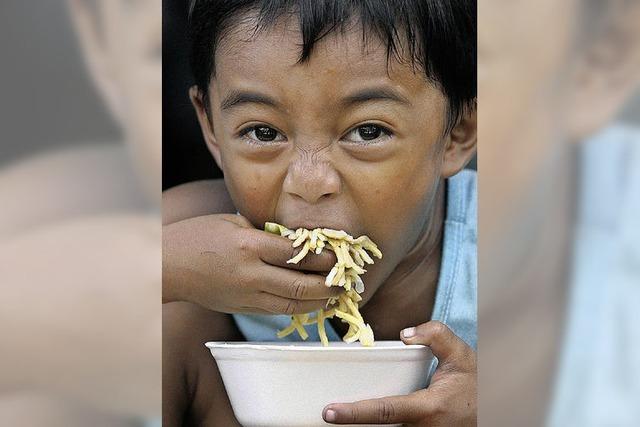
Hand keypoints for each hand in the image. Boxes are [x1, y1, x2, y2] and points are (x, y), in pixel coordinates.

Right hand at [163, 214, 339, 313]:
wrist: (167, 267)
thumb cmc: (198, 237)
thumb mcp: (232, 223)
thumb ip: (265, 232)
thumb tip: (298, 238)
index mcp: (249, 246)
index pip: (297, 254)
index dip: (324, 257)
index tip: (340, 254)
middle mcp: (251, 274)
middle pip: (300, 286)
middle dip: (329, 284)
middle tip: (347, 280)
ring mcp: (247, 295)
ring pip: (293, 305)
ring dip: (320, 302)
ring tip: (337, 295)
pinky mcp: (243, 308)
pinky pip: (278, 311)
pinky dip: (300, 308)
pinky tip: (314, 303)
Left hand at [322, 321, 475, 425]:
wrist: (490, 410)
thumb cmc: (473, 383)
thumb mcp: (462, 354)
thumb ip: (436, 335)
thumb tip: (404, 334)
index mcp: (429, 408)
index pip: (385, 411)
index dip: (355, 413)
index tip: (330, 412)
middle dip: (354, 422)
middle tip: (328, 413)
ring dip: (365, 425)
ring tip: (343, 413)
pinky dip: (378, 425)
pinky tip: (363, 418)